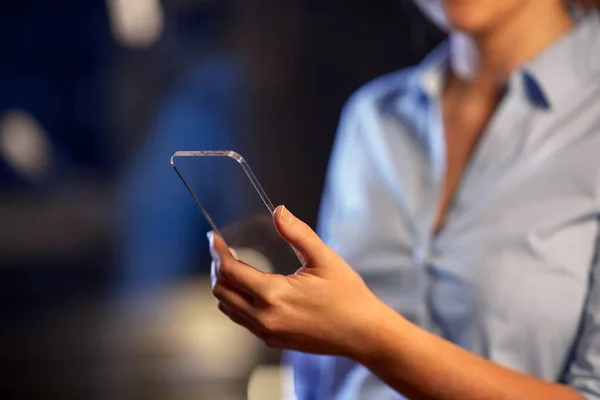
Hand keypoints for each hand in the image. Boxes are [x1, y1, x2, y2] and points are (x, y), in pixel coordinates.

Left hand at [208, 205, 386, 357]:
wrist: (363, 334)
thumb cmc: (348, 295)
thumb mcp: (325, 259)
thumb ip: (298, 234)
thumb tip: (279, 211)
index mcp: (274, 295)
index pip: (230, 271)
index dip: (217, 251)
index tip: (213, 237)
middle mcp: (265, 318)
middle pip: (221, 291)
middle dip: (216, 267)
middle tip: (221, 248)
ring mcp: (267, 332)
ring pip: (227, 307)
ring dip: (224, 285)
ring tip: (231, 264)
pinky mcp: (272, 339)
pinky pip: (241, 319)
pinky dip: (235, 300)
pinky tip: (247, 286)